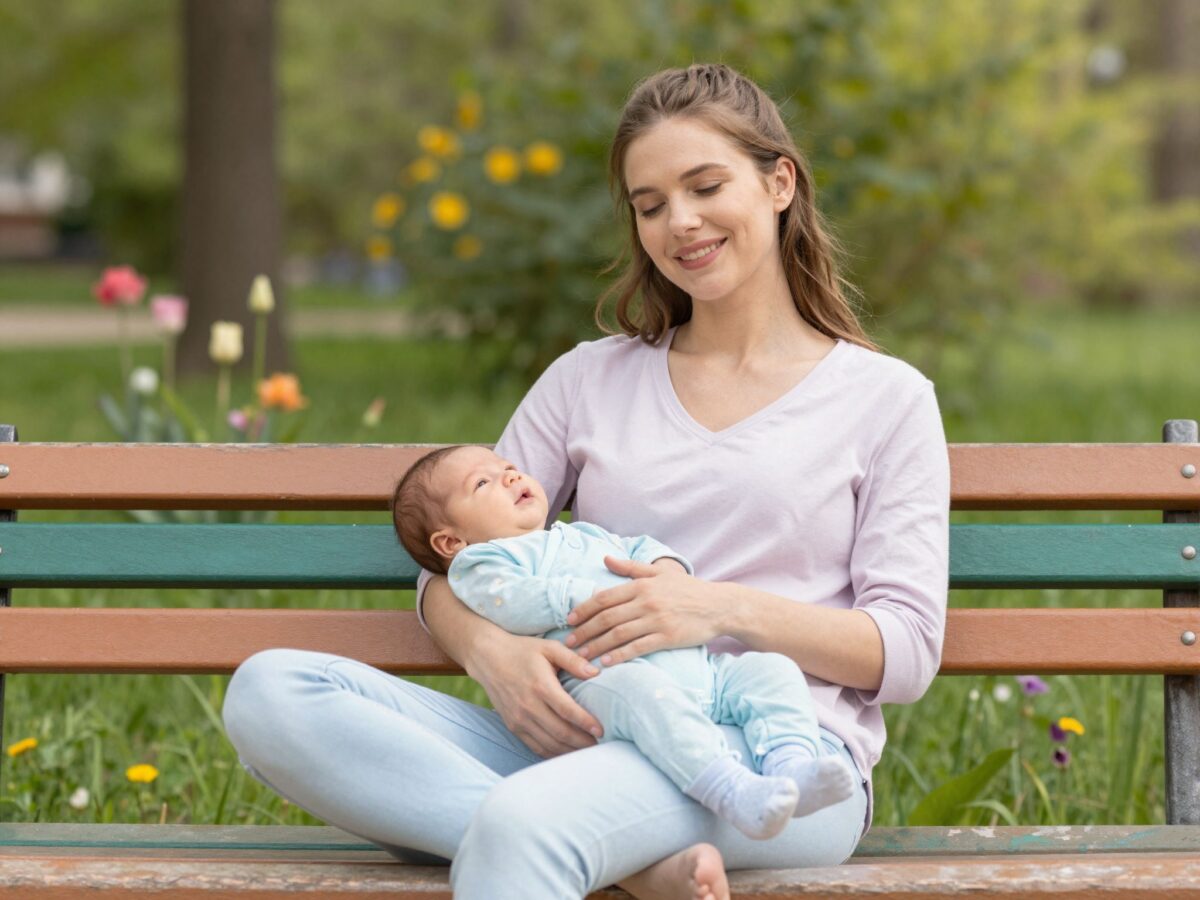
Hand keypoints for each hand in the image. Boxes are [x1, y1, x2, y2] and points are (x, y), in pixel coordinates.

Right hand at [468, 630, 604, 757]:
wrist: (487, 657)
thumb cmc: (522, 650)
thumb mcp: (549, 647)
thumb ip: (572, 660)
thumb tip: (596, 673)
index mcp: (540, 686)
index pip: (567, 711)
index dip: (586, 723)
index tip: (602, 730)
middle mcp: (528, 706)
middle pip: (560, 732)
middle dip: (583, 742)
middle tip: (600, 744)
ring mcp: (519, 719)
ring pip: (549, 744)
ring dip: (569, 751)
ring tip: (587, 751)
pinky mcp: (513, 726)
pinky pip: (535, 747)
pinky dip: (552, 753)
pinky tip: (566, 752)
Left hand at [564, 557, 724, 665]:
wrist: (719, 606)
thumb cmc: (688, 589)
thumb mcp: (660, 573)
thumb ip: (631, 567)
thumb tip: (605, 558)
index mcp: (642, 585)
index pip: (605, 597)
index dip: (584, 609)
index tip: (569, 620)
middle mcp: (646, 602)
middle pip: (607, 618)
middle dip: (584, 631)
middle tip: (568, 642)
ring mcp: (657, 620)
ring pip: (618, 635)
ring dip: (596, 646)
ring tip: (581, 656)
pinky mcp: (667, 637)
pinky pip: (637, 648)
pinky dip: (619, 655)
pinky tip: (606, 662)